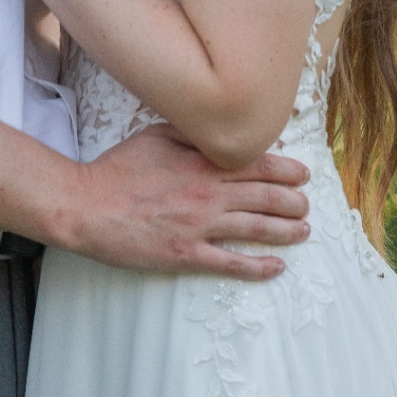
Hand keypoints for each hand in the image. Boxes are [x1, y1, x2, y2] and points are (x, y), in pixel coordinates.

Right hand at [66, 125, 310, 279]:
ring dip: (285, 231)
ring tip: (304, 230)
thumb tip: (222, 130)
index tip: (303, 174)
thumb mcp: (157, 135)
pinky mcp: (187, 255)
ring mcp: (200, 227)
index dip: (286, 170)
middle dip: (293, 201)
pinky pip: (231, 264)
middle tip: (307, 205)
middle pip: (265, 197)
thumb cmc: (120, 168)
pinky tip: (277, 266)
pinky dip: (258, 266)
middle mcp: (209, 194)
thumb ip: (193, 132)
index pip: (258, 165)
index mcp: (203, 163)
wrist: (88, 207)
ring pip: (256, 229)